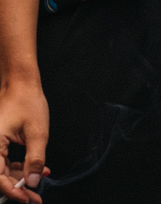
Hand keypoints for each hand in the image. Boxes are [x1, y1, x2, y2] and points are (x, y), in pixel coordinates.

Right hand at [0, 74, 46, 203]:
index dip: (12, 190)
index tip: (28, 198)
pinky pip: (5, 162)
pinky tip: (35, 170)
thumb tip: (32, 182)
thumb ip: (35, 159)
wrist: (21, 83)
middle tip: (36, 197)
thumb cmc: (27, 102)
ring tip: (40, 181)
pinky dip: (19, 167)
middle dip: (18, 187)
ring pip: (3, 171)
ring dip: (20, 178)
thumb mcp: (37, 133)